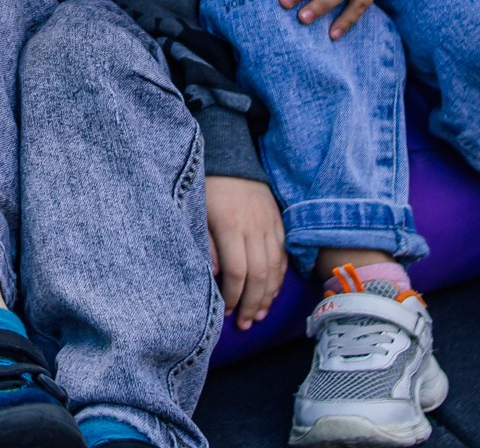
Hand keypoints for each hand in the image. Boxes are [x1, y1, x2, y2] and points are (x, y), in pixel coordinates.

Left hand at [206, 175, 286, 329]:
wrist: (231, 155)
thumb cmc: (207, 185)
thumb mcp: (197, 211)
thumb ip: (206, 243)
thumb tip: (216, 274)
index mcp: (230, 226)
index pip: (237, 272)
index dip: (233, 296)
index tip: (226, 312)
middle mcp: (254, 227)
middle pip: (259, 275)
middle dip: (252, 304)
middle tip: (245, 324)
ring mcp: (269, 224)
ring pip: (275, 267)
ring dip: (269, 295)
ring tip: (259, 315)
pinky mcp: (278, 221)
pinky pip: (283, 254)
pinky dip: (280, 276)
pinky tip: (273, 291)